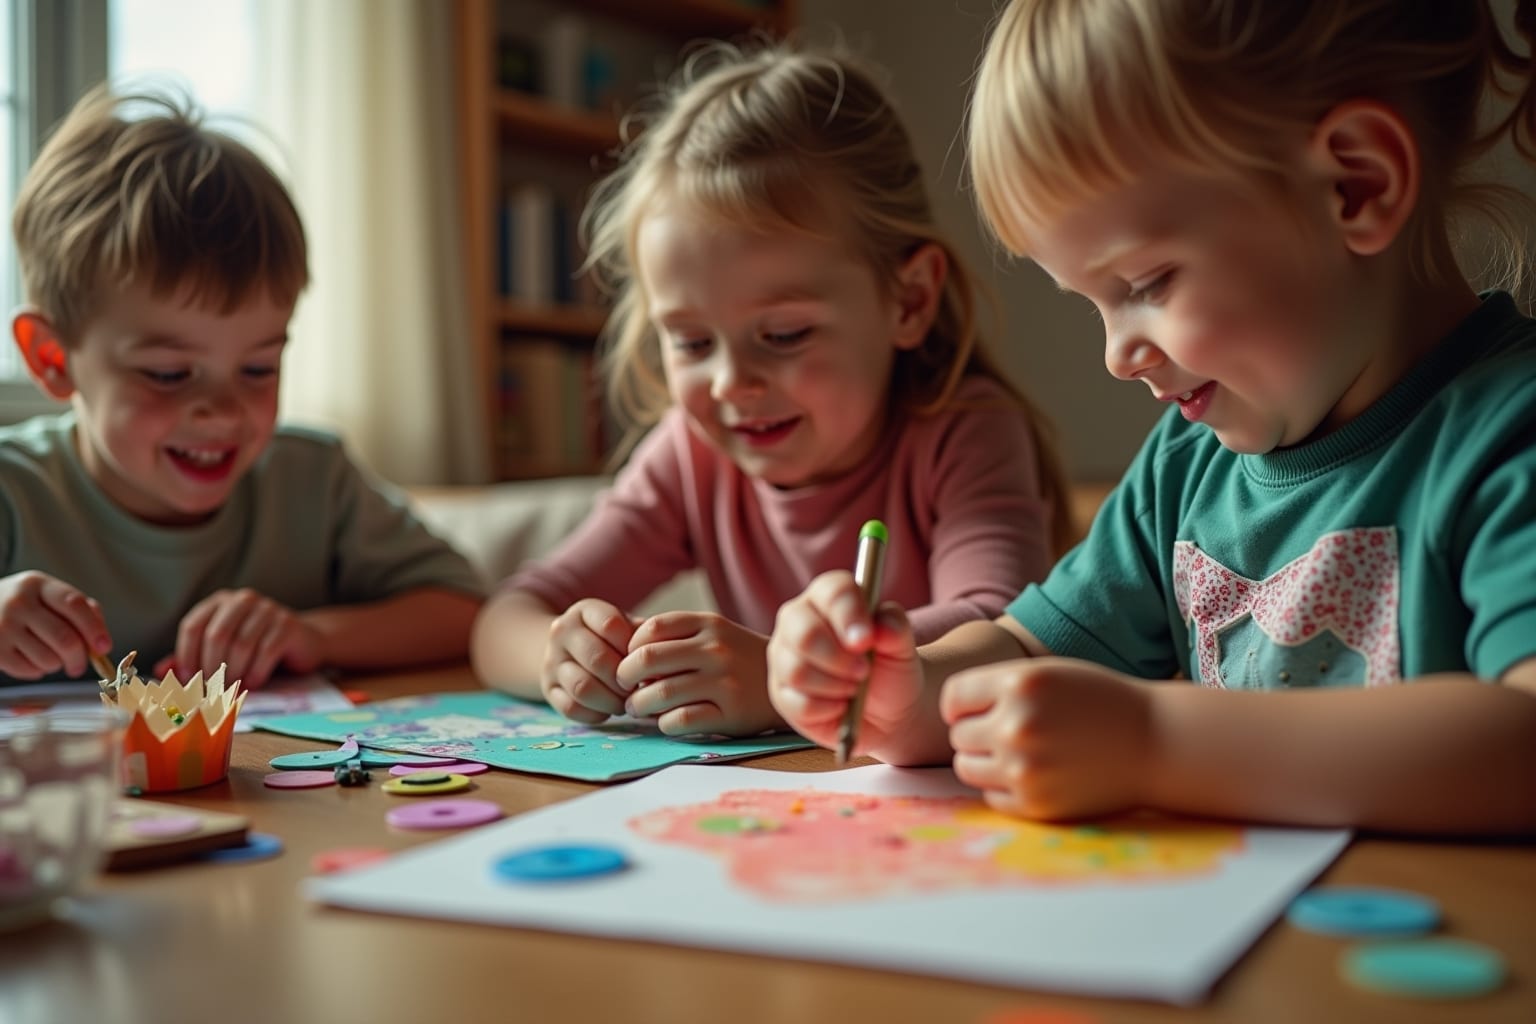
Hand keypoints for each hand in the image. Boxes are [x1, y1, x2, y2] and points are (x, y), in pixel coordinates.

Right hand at [0, 571, 110, 678]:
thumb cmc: (26, 605)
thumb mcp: (49, 596)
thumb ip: (81, 611)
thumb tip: (100, 641)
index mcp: (38, 584)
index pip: (74, 605)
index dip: (94, 628)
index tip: (104, 647)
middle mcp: (19, 603)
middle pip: (64, 638)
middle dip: (79, 658)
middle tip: (79, 666)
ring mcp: (3, 626)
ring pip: (48, 658)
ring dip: (57, 665)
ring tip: (51, 657)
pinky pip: (29, 670)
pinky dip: (38, 671)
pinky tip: (32, 660)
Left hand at [156, 588, 321, 689]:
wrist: (303, 642)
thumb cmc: (256, 647)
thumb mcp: (221, 651)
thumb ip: (192, 657)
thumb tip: (161, 669)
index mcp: (220, 602)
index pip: (193, 625)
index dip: (186, 655)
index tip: (187, 678)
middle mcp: (243, 600)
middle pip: (216, 635)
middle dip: (211, 667)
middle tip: (212, 688)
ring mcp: (268, 609)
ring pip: (241, 645)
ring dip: (234, 673)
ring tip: (233, 686)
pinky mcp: (287, 624)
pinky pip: (266, 652)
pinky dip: (256, 673)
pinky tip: (254, 681)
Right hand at [540, 598, 637, 723]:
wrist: (564, 649)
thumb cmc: (607, 638)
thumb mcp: (624, 625)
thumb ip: (644, 634)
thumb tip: (666, 655)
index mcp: (584, 611)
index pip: (609, 625)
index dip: (632, 647)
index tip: (646, 661)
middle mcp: (562, 632)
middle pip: (596, 659)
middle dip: (623, 679)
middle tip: (638, 689)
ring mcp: (551, 661)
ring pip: (582, 687)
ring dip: (610, 700)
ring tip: (625, 703)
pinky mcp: (547, 689)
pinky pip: (571, 708)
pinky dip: (595, 714)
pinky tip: (607, 711)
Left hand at [618, 612, 781, 736]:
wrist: (789, 683)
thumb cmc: (738, 657)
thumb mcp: (713, 632)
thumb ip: (673, 633)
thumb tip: (620, 633)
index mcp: (708, 624)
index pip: (651, 629)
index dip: (630, 648)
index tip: (629, 662)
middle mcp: (716, 650)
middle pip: (647, 660)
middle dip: (624, 677)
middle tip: (623, 688)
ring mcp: (724, 682)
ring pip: (659, 694)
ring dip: (638, 705)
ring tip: (638, 708)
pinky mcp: (730, 715)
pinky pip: (680, 721)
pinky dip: (663, 724)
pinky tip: (665, 722)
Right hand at [767, 570, 922, 755]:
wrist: (887, 710)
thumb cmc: (890, 667)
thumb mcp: (902, 645)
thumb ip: (895, 628)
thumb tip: (881, 628)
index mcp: (829, 597)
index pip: (832, 591)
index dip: (849, 614)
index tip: (867, 640)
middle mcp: (798, 620)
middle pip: (804, 633)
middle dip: (838, 658)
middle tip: (864, 671)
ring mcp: (784, 656)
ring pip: (797, 671)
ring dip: (835, 685)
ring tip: (855, 688)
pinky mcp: (781, 692)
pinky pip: (797, 703)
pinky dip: (828, 709)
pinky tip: (841, 705)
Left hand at [942, 657, 1154, 819]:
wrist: (1156, 742)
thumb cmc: (1098, 702)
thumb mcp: (1048, 674)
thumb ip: (996, 686)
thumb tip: (944, 716)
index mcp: (1018, 683)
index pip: (953, 698)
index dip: (963, 705)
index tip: (981, 710)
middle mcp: (1016, 725)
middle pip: (958, 736)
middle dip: (978, 734)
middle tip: (1013, 733)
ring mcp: (1024, 768)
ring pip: (966, 768)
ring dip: (986, 762)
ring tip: (1021, 754)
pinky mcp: (1035, 803)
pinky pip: (991, 796)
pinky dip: (1005, 788)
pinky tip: (1037, 774)